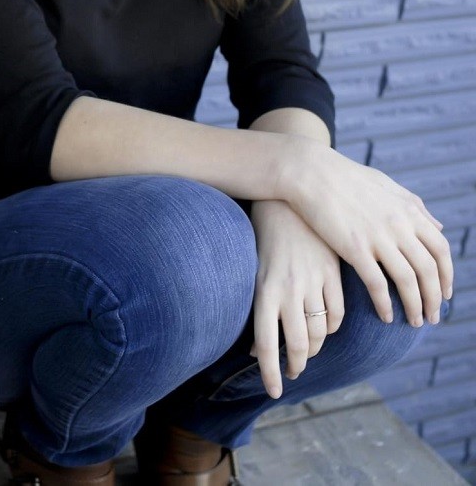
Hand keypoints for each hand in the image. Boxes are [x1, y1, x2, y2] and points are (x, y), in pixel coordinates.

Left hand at [250, 199, 343, 398]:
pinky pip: (337, 312)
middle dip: (296, 364)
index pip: (266, 346)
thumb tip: (255, 350)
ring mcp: (312, 281)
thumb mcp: (254, 271)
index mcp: (264, 290)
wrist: (285, 199)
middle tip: (294, 372)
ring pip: (320, 332)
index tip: (273, 391)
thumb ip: (258, 309)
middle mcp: (289, 290)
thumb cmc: (263, 237)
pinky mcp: (331, 272)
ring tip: (308, 353)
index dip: (270, 373)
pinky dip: (333, 327)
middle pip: (298, 344)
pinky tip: (327, 328)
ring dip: (315, 349)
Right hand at [283, 141, 452, 328]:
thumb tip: (439, 227)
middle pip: (429, 270)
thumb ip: (415, 206)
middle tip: (433, 317)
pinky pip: (377, 284)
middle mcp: (399, 224)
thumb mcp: (387, 185)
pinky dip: (385, 304)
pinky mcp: (354, 247)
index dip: (447, 275)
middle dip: (435, 298)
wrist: (311, 172)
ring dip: (415, 306)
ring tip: (414, 322)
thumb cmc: (346, 177)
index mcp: (408, 210)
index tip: (445, 293)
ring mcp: (377, 236)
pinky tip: (385, 317)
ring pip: (408, 281)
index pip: (440, 249)